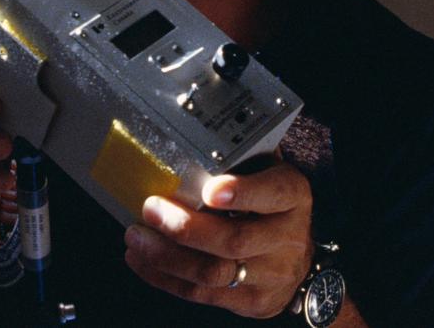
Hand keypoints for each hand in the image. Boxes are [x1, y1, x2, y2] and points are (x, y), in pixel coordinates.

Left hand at [123, 161, 312, 317]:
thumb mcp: (268, 174)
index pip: (274, 193)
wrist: (297, 259)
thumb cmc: (271, 205)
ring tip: (136, 237)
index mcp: (292, 196)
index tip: (210, 189)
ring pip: (213, 272)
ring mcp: (270, 274)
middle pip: (234, 240)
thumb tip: (185, 131)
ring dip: (166, 256)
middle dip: (185, 228)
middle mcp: (286, 237)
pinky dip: (164, 276)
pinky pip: (201, 294)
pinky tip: (142, 259)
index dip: (242, 193)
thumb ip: (241, 160)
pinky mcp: (250, 301)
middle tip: (151, 209)